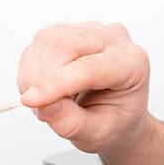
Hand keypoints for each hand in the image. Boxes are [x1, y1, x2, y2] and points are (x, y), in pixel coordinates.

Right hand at [16, 21, 149, 154]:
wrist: (117, 113)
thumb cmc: (114, 121)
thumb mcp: (98, 134)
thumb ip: (72, 124)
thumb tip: (43, 106)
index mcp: (132, 63)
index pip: (90, 67)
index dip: (57, 83)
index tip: (31, 101)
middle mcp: (114, 39)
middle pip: (65, 44)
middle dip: (41, 77)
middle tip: (39, 108)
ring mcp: (91, 30)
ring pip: (47, 39)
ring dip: (34, 74)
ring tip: (45, 101)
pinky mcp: (69, 30)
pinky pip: (40, 43)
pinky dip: (32, 68)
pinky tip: (45, 87)